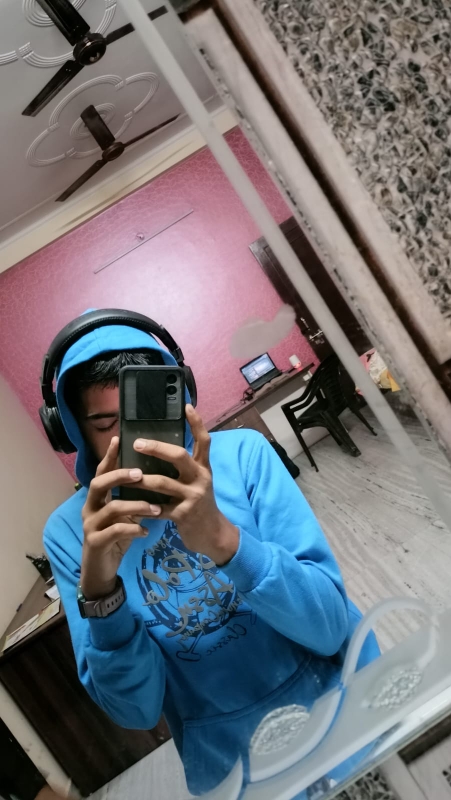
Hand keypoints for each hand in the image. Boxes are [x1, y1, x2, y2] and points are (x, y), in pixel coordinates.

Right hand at [81, 438, 155, 599]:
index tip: (118, 439)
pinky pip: (115, 531)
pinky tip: (146, 532)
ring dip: (135, 506)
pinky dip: (133, 530)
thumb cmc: (114, 539)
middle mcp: (90, 508)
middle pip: (98, 485)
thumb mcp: (124, 516)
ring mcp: (91, 526)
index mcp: (97, 499)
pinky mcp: (96, 543)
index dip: (108, 457)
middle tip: (139, 473)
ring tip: (155, 508)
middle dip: (119, 476)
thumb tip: (153, 479)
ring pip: (111, 509)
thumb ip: (132, 499)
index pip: (101, 473)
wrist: (100, 571)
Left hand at [133, 405, 238, 564]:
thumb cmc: (199, 504)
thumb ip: (185, 468)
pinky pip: (157, 508)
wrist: (212, 534)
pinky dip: (142, 507)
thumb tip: (159, 450)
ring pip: (162, 482)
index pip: (204, 441)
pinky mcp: (183, 515)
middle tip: (136, 444)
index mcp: (203, 468)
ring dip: (141, 479)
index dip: (196, 423)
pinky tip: (130, 505)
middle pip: (178, 456)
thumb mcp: (197, 482)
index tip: (186, 406)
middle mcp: (200, 478)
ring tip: (126, 476)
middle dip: (156, 448)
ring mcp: (192, 497)